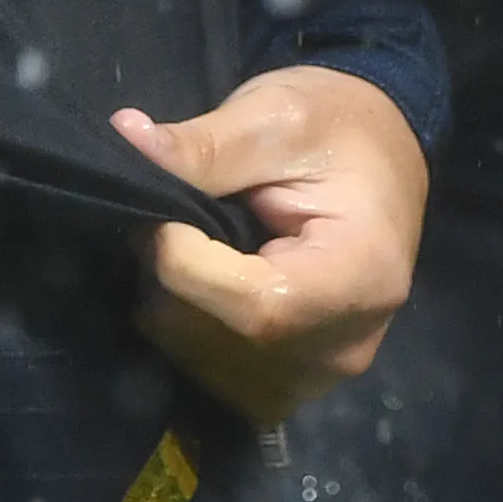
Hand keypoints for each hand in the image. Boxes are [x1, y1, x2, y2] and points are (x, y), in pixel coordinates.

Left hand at [117, 65, 424, 420]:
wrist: (378, 153)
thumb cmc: (336, 126)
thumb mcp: (273, 116)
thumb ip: (204, 145)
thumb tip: (124, 136)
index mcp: (361, 276)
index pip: (252, 306)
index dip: (184, 263)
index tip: (161, 213)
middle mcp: (348, 344)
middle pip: (224, 342)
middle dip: (171, 282)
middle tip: (170, 222)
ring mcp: (322, 373)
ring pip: (207, 368)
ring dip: (175, 310)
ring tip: (189, 251)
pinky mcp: (296, 384)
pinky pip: (219, 382)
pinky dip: (191, 337)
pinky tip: (200, 289)